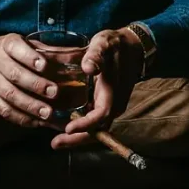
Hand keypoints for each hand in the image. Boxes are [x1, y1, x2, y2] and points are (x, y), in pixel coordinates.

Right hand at [0, 34, 61, 128]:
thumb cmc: (8, 53)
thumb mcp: (23, 45)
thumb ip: (48, 52)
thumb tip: (79, 56)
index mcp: (6, 44)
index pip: (15, 48)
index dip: (29, 57)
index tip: (44, 65)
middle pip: (14, 75)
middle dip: (35, 85)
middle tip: (54, 92)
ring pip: (9, 95)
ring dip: (30, 106)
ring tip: (48, 113)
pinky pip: (4, 111)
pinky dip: (22, 118)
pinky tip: (37, 122)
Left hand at [49, 27, 143, 149]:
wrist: (132, 46)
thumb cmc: (115, 45)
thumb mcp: (103, 45)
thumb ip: (95, 56)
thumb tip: (89, 67)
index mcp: (112, 93)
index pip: (100, 116)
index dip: (85, 125)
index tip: (68, 128)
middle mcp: (114, 104)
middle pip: (97, 130)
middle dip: (77, 139)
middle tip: (55, 143)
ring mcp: (111, 105)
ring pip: (96, 128)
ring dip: (78, 136)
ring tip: (58, 140)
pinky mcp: (107, 104)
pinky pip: (95, 121)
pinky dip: (82, 127)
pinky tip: (66, 126)